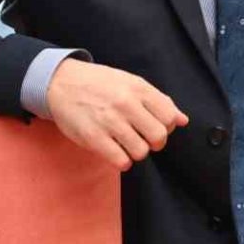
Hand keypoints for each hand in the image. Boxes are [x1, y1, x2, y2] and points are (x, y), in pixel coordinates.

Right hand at [44, 58, 187, 171]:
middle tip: (144, 139)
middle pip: (158, 136)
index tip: (154, 127)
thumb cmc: (99, 83)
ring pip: (141, 151)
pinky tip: (116, 151)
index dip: (166, 127)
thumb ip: (159, 100)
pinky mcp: (94, 137)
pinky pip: (121, 160)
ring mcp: (109, 121)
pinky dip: (123, 161)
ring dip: (137, 152)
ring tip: (127, 144)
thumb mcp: (131, 82)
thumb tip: (182, 120)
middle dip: (155, 143)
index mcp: (138, 88)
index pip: (168, 117)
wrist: (61, 82)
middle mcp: (126, 104)